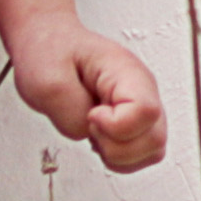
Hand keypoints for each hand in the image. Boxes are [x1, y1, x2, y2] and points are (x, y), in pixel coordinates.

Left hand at [4, 14, 168, 172]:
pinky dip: (118, 158)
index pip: (146, 111)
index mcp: (127, 71)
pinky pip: (140, 156)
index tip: (91, 114)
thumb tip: (89, 131)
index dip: (116, 126)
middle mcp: (143, 89)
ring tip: (94, 131)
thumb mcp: (46, 80)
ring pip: (152, 151)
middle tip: (90, 125)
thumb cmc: (51, 52)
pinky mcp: (135, 123)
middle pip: (155, 138)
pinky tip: (100, 138)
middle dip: (116, 147)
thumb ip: (69, 113)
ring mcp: (141, 107)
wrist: (49, 43)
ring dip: (118, 154)